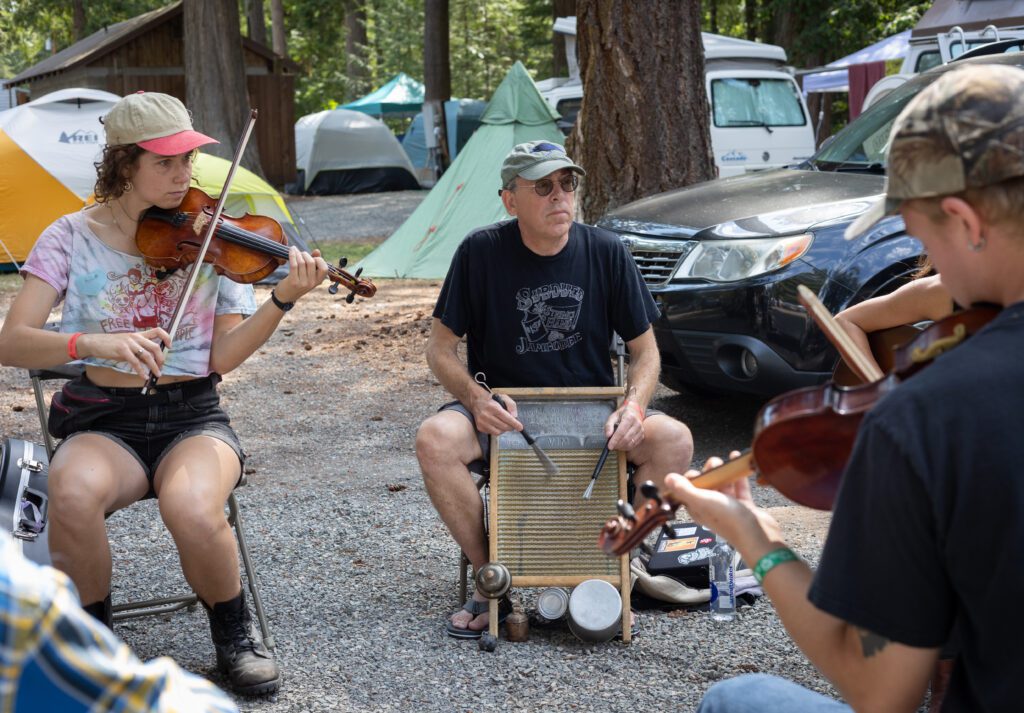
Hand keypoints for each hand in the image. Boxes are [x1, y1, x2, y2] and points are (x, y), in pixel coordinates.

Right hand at [78, 328, 170, 379]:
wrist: (95, 343)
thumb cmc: (112, 345)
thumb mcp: (128, 346)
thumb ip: (139, 351)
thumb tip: (150, 362)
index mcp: (139, 334)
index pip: (157, 330)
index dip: (166, 337)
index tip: (170, 346)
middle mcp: (136, 337)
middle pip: (155, 346)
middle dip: (161, 359)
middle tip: (161, 367)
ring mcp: (129, 343)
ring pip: (147, 355)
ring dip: (154, 367)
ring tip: (156, 374)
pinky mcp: (122, 350)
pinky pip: (135, 362)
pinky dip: (141, 371)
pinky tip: (143, 376)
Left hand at [273, 247, 328, 302]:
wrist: (285, 296)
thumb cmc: (298, 282)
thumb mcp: (308, 275)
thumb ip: (314, 262)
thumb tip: (317, 250)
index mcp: (318, 281)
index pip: (324, 268)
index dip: (319, 260)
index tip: (313, 258)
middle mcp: (312, 283)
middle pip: (311, 262)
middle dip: (305, 254)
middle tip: (301, 253)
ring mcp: (303, 283)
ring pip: (302, 262)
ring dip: (298, 254)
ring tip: (294, 251)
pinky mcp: (293, 281)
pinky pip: (294, 264)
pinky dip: (292, 255)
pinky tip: (291, 250)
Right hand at [470, 391, 521, 435]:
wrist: (476, 401)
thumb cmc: (492, 400)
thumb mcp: (503, 397)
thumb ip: (511, 405)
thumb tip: (515, 417)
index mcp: (493, 407)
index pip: (506, 418)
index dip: (514, 423)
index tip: (520, 427)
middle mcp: (486, 415)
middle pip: (503, 426)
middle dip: (511, 426)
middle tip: (513, 424)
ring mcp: (482, 422)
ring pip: (499, 432)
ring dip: (504, 429)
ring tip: (504, 423)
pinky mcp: (480, 427)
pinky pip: (493, 433)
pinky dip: (498, 430)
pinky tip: (497, 424)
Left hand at [605, 400, 643, 450]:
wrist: (634, 411)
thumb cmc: (622, 414)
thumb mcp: (613, 417)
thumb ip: (608, 425)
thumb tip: (607, 436)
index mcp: (629, 417)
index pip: (621, 431)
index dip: (615, 440)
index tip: (609, 446)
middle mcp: (637, 424)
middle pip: (626, 438)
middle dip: (617, 444)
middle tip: (611, 446)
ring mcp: (641, 430)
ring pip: (630, 443)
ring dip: (622, 447)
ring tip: (615, 445)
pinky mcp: (642, 435)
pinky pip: (634, 444)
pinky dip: (627, 447)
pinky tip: (621, 445)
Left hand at [663, 451, 782, 548]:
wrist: (757, 534)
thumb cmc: (728, 518)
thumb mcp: (702, 501)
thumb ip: (684, 489)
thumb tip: (667, 478)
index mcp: (697, 509)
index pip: (688, 491)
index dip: (690, 479)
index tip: (696, 472)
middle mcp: (711, 507)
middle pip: (706, 485)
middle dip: (709, 471)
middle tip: (715, 464)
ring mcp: (728, 506)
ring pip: (722, 484)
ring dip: (723, 471)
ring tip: (727, 461)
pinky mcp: (743, 505)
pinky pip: (738, 485)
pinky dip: (737, 474)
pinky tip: (737, 460)